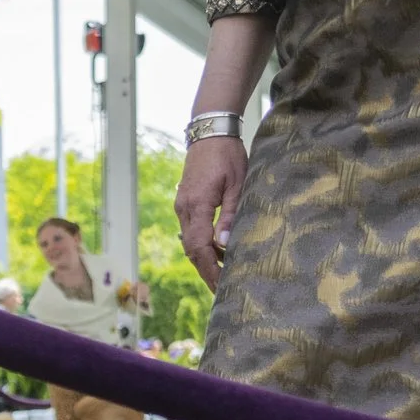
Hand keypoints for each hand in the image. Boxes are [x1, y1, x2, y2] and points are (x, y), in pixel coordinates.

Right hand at [173, 137, 246, 288]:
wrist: (210, 131)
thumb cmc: (228, 154)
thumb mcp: (237, 184)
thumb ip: (230, 215)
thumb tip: (226, 244)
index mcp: (197, 206)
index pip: (199, 247)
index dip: (209, 269)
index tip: (220, 285)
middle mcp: (184, 208)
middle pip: (191, 249)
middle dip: (205, 270)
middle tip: (220, 287)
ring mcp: (182, 205)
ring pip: (189, 241)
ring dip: (203, 258)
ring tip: (221, 272)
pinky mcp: (185, 202)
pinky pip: (190, 229)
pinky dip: (201, 244)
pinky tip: (217, 249)